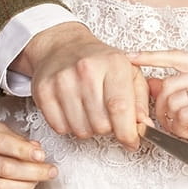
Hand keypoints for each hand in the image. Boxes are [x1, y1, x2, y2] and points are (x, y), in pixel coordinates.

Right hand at [12, 23, 149, 147]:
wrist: (64, 47)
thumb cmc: (100, 62)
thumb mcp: (130, 73)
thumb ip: (140, 100)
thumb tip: (144, 125)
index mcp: (113, 64)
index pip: (120, 107)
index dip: (128, 132)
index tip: (132, 142)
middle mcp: (86, 70)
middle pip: (101, 124)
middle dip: (109, 128)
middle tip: (107, 115)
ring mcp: (62, 81)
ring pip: (81, 130)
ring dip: (89, 129)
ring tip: (90, 110)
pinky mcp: (43, 91)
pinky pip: (60, 128)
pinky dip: (69, 126)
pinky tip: (74, 110)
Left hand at [129, 49, 187, 147]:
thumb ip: (184, 91)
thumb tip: (152, 82)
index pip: (178, 55)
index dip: (152, 56)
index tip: (131, 57)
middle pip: (170, 82)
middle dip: (161, 107)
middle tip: (170, 124)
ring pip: (174, 99)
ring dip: (171, 121)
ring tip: (183, 131)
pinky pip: (184, 114)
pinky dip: (181, 128)